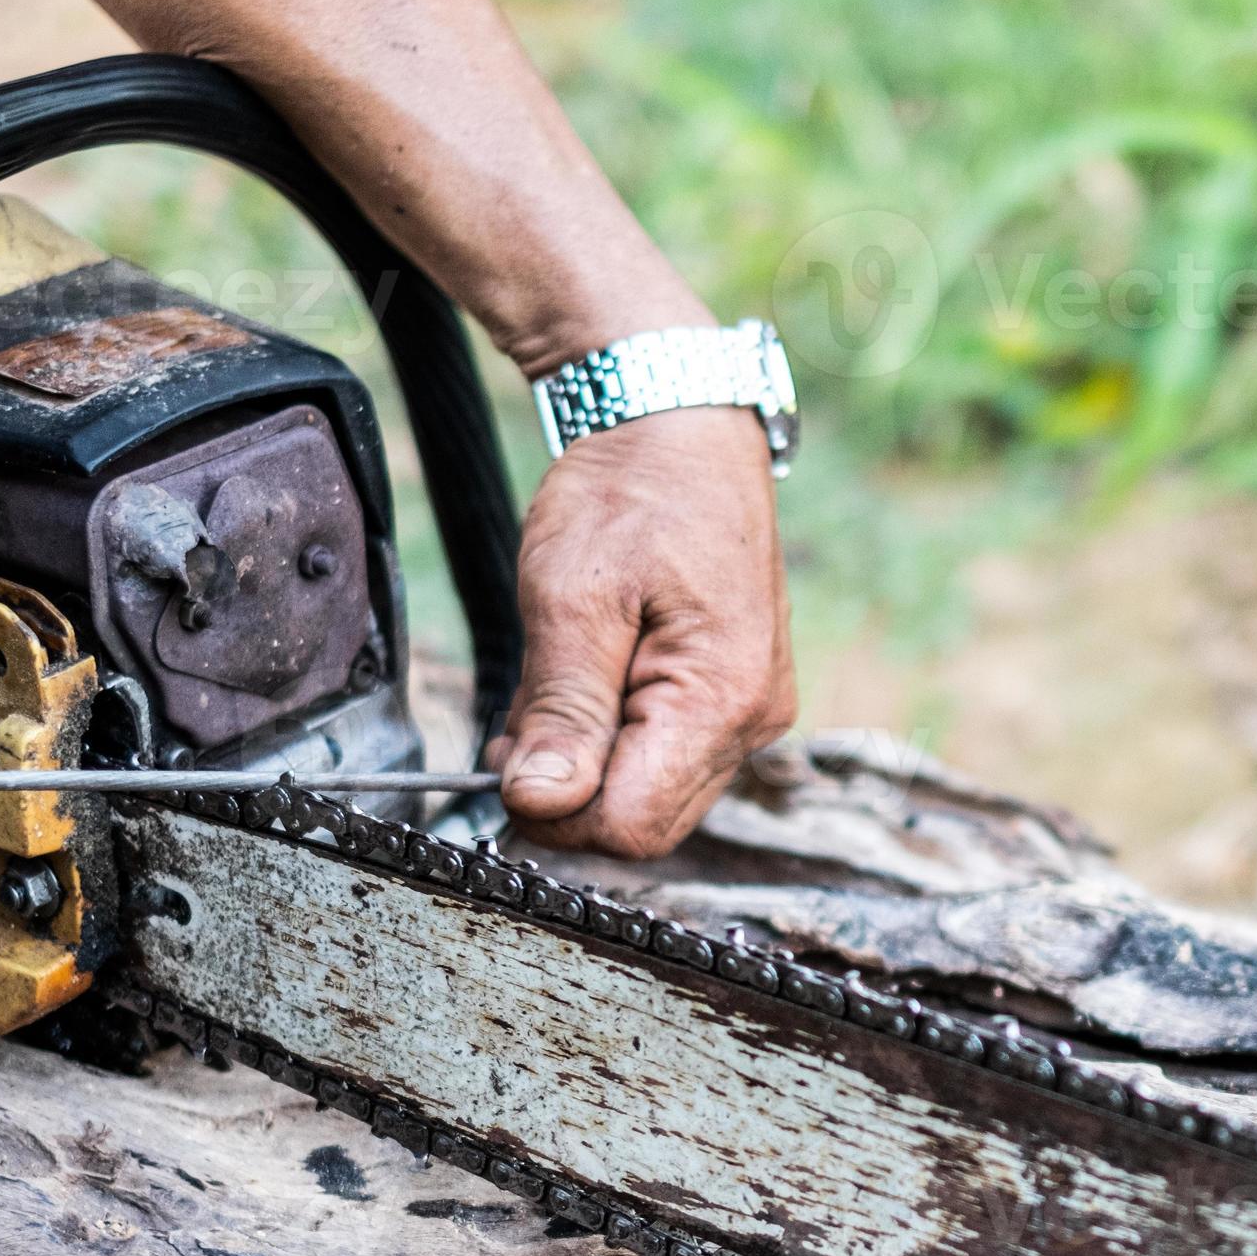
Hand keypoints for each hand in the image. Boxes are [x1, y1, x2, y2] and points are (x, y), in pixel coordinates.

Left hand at [482, 406, 795, 857]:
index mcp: (721, 699)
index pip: (631, 824)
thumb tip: (538, 802)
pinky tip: (584, 688)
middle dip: (570, 792)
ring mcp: (752, 713)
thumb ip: (560, 709)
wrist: (681, 430)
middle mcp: (753, 721)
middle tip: (515, 732)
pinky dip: (615, 743)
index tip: (503, 763)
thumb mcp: (571, 596)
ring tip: (550, 692)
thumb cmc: (630, 496)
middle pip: (647, 823)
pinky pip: (670, 760)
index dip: (556, 812)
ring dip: (588, 767)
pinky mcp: (738, 701)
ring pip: (655, 795)